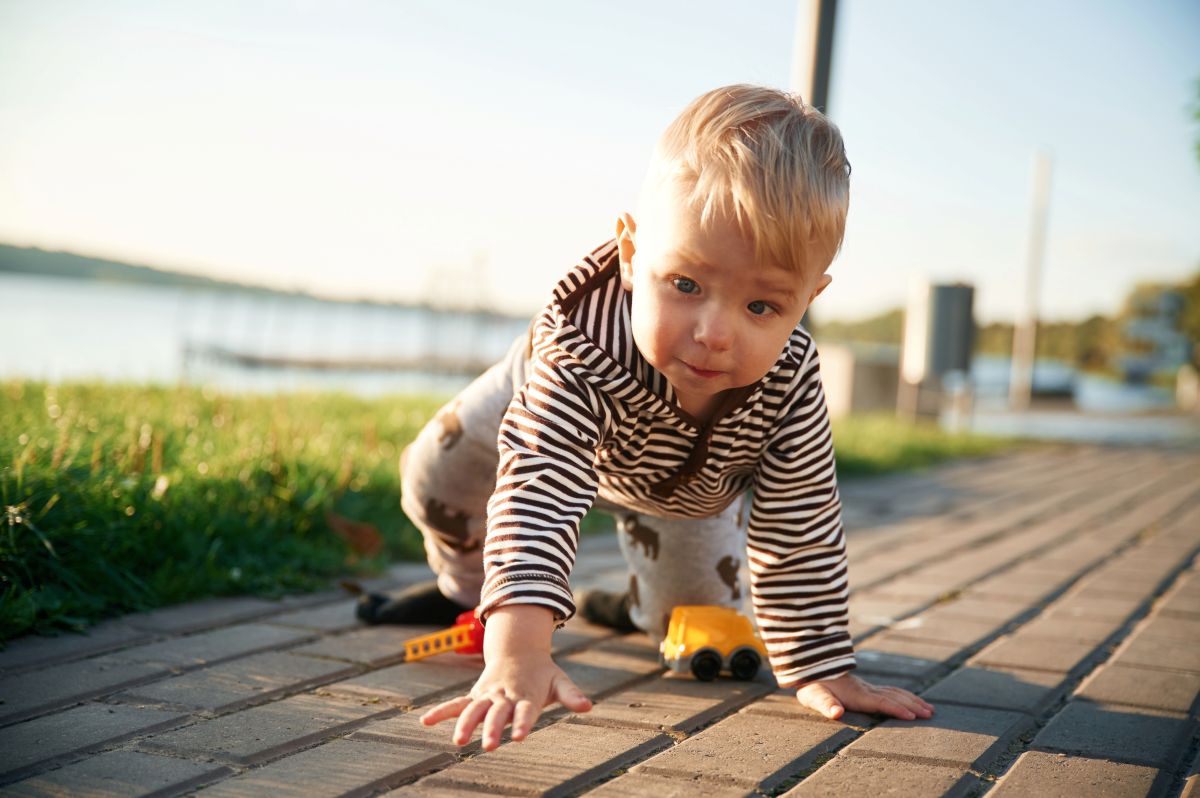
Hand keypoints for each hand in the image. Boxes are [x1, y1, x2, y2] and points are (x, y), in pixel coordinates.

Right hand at [419, 655, 591, 749]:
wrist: (519, 649)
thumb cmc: (542, 672)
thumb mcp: (559, 680)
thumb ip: (571, 695)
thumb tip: (588, 706)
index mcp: (526, 693)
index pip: (525, 711)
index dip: (522, 723)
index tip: (518, 737)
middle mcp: (505, 695)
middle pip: (497, 713)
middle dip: (492, 728)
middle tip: (488, 746)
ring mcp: (488, 694)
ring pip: (474, 709)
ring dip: (465, 724)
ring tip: (458, 741)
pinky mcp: (476, 695)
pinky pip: (457, 703)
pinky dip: (441, 711)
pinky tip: (425, 722)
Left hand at [795, 673, 933, 720]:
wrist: (812, 669)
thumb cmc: (813, 687)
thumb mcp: (814, 697)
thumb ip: (826, 705)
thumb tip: (836, 713)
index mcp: (857, 695)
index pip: (881, 702)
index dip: (896, 709)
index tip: (913, 716)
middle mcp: (866, 690)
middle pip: (894, 697)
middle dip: (913, 705)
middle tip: (930, 714)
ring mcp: (868, 688)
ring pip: (896, 693)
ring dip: (913, 700)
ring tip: (930, 709)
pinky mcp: (867, 688)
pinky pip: (891, 692)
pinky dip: (905, 696)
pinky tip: (912, 700)